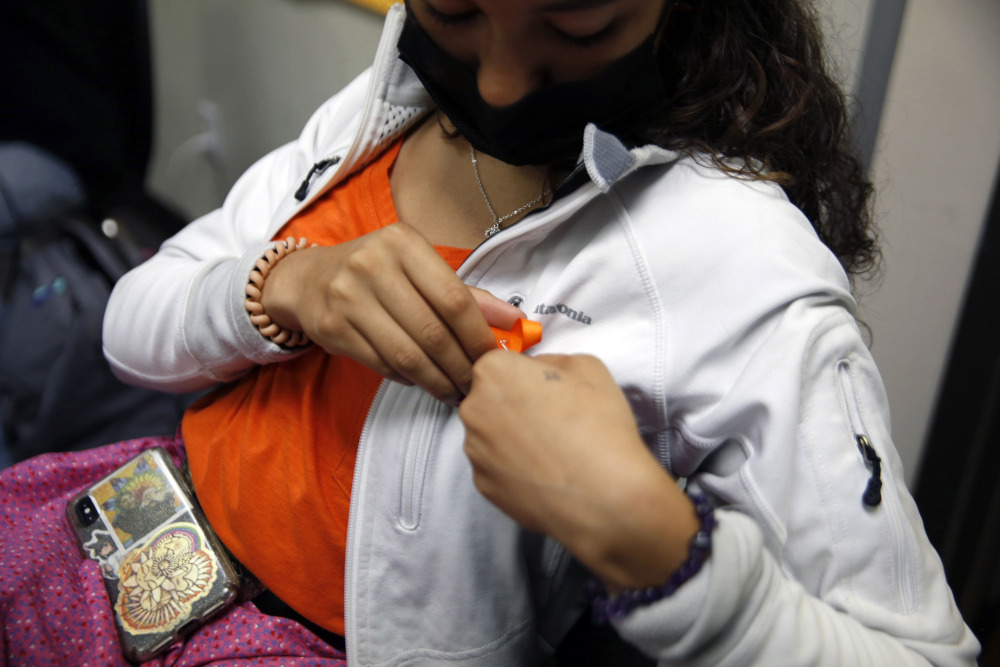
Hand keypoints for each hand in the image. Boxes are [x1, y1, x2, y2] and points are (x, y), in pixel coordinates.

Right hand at [260, 223, 521, 402]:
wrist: (309, 280)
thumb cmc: (377, 273)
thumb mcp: (418, 268)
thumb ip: (467, 295)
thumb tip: (515, 321)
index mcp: (403, 243)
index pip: (454, 299)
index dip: (478, 336)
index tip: (492, 359)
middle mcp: (372, 266)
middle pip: (433, 332)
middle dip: (460, 366)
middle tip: (475, 384)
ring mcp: (348, 297)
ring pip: (408, 355)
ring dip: (437, 380)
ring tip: (453, 391)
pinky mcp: (333, 328)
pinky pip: (383, 364)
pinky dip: (409, 378)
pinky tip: (422, 380)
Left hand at [459, 353, 699, 589]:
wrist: (604, 494)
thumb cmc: (598, 424)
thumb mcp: (587, 366)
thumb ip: (551, 360)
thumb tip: (537, 370)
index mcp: (494, 372)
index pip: (498, 362)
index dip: (524, 373)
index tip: (546, 388)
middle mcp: (474, 409)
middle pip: (489, 398)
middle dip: (514, 404)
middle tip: (551, 418)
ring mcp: (475, 450)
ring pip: (490, 434)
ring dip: (512, 437)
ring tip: (551, 449)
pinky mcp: (483, 485)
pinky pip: (495, 466)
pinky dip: (514, 467)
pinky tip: (544, 471)